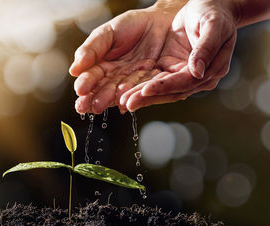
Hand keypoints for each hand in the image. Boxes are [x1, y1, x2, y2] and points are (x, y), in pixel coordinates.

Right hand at [69, 2, 184, 113]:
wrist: (161, 20)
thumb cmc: (132, 25)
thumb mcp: (107, 33)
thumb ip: (91, 50)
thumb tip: (73, 70)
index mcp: (102, 67)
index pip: (91, 77)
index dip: (86, 83)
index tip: (80, 89)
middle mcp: (117, 78)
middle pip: (104, 90)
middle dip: (97, 98)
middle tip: (90, 106)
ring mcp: (134, 81)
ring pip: (122, 92)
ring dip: (113, 99)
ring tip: (105, 104)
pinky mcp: (152, 82)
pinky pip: (144, 88)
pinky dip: (135, 94)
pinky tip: (125, 102)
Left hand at [120, 0, 236, 110]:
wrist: (210, 5)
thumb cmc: (214, 12)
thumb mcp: (213, 25)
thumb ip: (206, 48)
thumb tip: (197, 72)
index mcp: (212, 69)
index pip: (185, 82)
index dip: (165, 87)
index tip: (146, 90)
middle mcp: (198, 77)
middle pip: (171, 92)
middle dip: (148, 98)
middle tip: (128, 103)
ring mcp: (184, 74)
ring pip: (161, 89)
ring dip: (142, 96)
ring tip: (122, 101)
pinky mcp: (171, 69)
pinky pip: (155, 80)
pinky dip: (141, 87)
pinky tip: (127, 91)